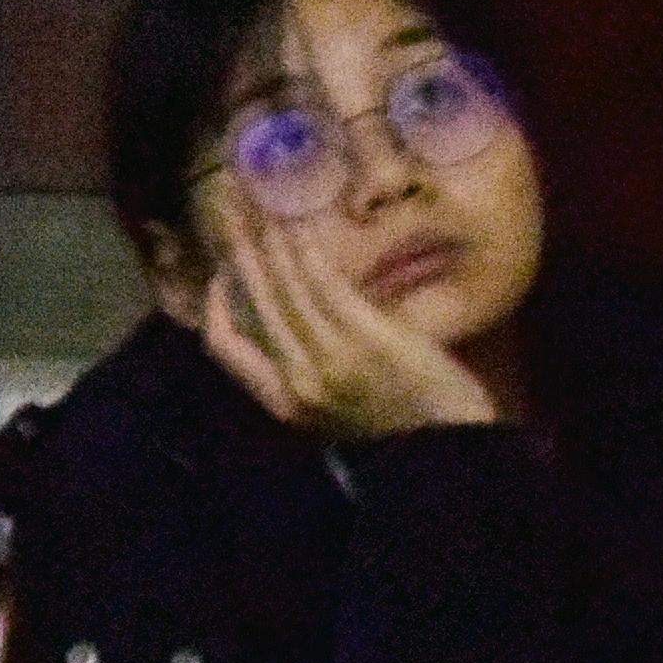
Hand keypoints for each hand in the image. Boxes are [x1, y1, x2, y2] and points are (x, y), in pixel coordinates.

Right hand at [196, 194, 502, 442]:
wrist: (447, 447)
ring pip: (287, 288)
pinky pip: (327, 284)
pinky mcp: (368, 334)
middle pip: (256, 304)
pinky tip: (303, 231)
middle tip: (233, 222)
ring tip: (266, 216)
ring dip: (272, 246)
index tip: (218, 275)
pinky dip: (309, 255)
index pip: (225, 345)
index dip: (215, 305)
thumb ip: (301, 369)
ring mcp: (332, 354)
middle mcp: (297, 377)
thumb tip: (283, 323)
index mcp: (282, 400)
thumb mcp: (329, 410)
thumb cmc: (390, 428)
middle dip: (241, 258)